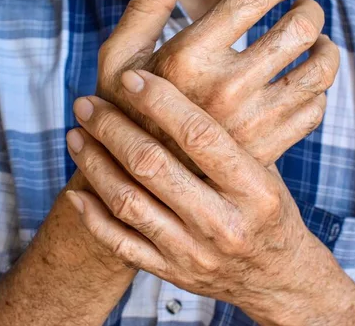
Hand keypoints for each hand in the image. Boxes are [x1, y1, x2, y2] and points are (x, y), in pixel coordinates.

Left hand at [65, 70, 354, 325]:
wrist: (277, 276)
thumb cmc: (270, 212)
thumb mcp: (267, 172)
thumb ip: (230, 138)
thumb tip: (179, 84)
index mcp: (254, 190)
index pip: (200, 136)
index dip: (160, 102)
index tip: (130, 78)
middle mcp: (223, 224)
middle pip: (152, 166)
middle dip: (112, 128)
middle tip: (87, 104)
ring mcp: (195, 253)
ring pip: (129, 203)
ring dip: (95, 164)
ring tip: (77, 135)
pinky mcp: (174, 273)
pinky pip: (121, 244)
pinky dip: (93, 216)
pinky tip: (78, 190)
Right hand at [96, 0, 337, 171]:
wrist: (139, 182)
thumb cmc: (128, 111)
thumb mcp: (120, 56)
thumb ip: (146, 5)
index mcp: (187, 57)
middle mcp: (223, 88)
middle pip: (298, 30)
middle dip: (310, 10)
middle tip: (306, 9)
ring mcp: (249, 123)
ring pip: (318, 72)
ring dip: (326, 50)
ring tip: (317, 45)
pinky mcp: (266, 150)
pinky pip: (314, 111)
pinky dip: (317, 92)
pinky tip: (303, 85)